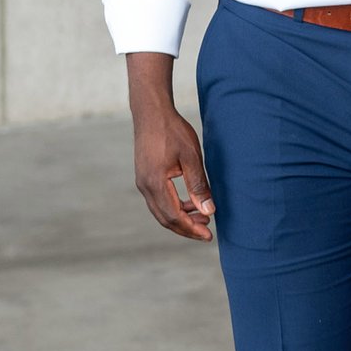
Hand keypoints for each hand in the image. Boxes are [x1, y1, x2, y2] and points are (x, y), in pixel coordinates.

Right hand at [132, 95, 214, 239]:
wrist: (151, 114)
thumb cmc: (173, 132)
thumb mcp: (192, 158)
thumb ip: (198, 185)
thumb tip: (208, 211)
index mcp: (155, 183)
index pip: (174, 216)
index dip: (191, 229)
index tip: (208, 236)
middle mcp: (145, 186)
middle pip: (165, 218)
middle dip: (186, 228)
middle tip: (208, 231)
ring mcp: (142, 182)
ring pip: (160, 211)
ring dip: (181, 217)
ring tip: (203, 216)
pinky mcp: (144, 177)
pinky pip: (158, 200)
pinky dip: (174, 207)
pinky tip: (190, 203)